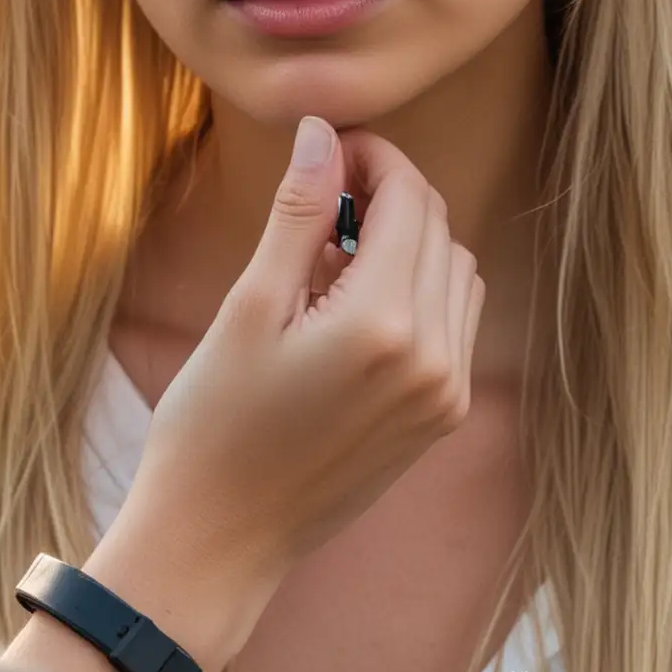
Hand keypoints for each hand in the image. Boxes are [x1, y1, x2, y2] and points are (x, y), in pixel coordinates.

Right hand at [88, 115, 483, 671]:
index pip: (410, 200)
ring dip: (409, 239)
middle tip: (324, 188)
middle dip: (389, 192)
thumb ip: (299, 213)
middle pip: (439, 228)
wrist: (219, 538)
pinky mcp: (441, 418)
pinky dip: (418, 289)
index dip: (373, 157)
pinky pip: (454, 322)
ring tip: (332, 251)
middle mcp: (435, 359)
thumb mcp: (249, 305)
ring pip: (456, 271)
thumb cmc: (215, 422)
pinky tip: (354, 300)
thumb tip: (321, 133)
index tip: (328, 146)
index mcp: (385, 325)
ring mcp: (446, 394)